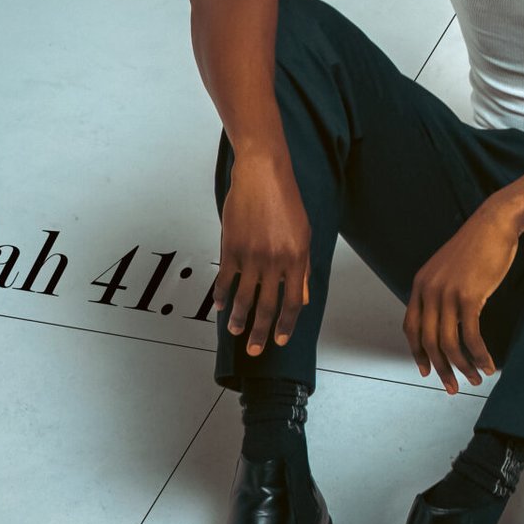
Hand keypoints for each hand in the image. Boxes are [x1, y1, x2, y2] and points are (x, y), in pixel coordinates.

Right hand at [214, 152, 310, 356]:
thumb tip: (302, 295)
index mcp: (297, 258)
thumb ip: (302, 267)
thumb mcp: (303, 233)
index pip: (293, 302)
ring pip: (243, 297)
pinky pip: (225, 279)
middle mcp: (275, 260)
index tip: (280, 340)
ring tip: (235, 331)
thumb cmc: (285, 199)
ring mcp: (251, 255)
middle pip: (268, 306)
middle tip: (253, 349)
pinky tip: (220, 305)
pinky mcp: (231, 247)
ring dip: (238, 318)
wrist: (263, 173)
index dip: (286, 325)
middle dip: (260, 332)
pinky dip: (221, 295)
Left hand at [405, 198, 520, 394]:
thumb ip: (440, 291)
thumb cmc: (476, 246)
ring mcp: (447, 293)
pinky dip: (479, 355)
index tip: (427, 371)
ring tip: (475, 379)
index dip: (417, 354)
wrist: (494, 224)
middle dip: (441, 369)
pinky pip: (471, 335)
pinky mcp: (469, 296)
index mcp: (420, 284)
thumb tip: (444, 320)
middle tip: (452, 388)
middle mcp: (429, 290)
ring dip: (462, 367)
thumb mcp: (448, 268)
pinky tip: (488, 364)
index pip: (411, 328)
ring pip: (449, 343)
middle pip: (429, 342)